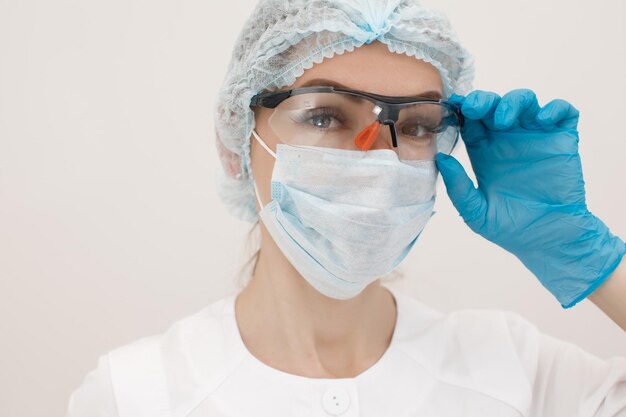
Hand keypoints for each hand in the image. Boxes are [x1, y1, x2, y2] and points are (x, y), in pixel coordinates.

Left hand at [435, 89, 624, 307]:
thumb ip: (458, 187)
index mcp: (484, 151)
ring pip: (525, 101)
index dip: (460, 110)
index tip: (451, 106)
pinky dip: (554, 109)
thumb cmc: (511, 228)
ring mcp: (536, 137)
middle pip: (493, 104)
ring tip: (503, 119)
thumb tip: (440, 158)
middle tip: (473, 108)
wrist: (549, 240)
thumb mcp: (476, 212)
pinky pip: (563, 112)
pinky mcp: (562, 140)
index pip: (470, 121)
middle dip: (482, 100)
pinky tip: (542, 120)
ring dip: (513, 102)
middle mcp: (508, 139)